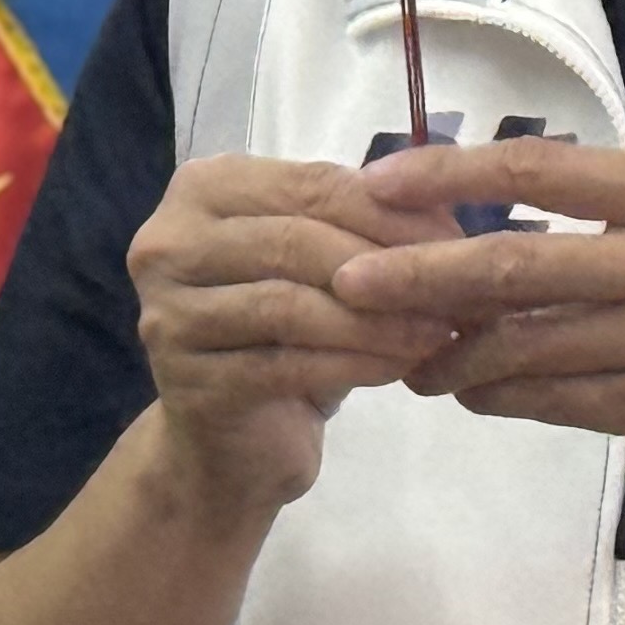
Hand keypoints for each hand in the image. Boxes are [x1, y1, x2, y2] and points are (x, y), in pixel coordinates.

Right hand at [127, 155, 461, 526]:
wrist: (236, 440)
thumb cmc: (288, 331)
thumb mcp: (327, 261)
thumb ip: (366, 220)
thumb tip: (445, 200)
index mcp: (202, 188)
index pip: (310, 183)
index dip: (389, 209)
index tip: (457, 235)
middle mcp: (167, 242)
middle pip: (295, 241)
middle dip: (386, 263)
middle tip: (455, 285)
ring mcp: (167, 315)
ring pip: (291, 304)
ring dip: (376, 318)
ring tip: (440, 330)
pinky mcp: (186, 381)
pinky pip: (286, 364)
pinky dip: (354, 363)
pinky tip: (402, 367)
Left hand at [337, 140, 624, 517]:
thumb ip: (608, 224)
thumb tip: (483, 220)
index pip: (540, 167)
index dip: (449, 173)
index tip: (377, 184)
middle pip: (514, 258)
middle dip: (418, 272)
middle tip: (348, 281)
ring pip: (521, 342)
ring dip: (448, 353)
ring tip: (403, 357)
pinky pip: (549, 399)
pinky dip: (495, 395)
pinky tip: (464, 392)